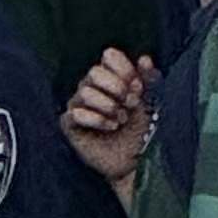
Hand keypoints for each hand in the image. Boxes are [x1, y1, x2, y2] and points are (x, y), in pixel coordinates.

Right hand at [63, 48, 155, 188]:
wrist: (134, 162)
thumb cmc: (140, 131)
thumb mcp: (148, 102)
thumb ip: (147, 79)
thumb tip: (144, 58)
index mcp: (109, 76)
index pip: (108, 56)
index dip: (125, 69)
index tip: (138, 86)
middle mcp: (90, 86)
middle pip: (95, 71)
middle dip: (117, 88)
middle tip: (130, 103)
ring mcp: (77, 104)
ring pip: (85, 91)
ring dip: (109, 107)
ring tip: (121, 119)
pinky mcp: (69, 124)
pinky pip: (76, 113)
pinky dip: (98, 120)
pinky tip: (110, 128)